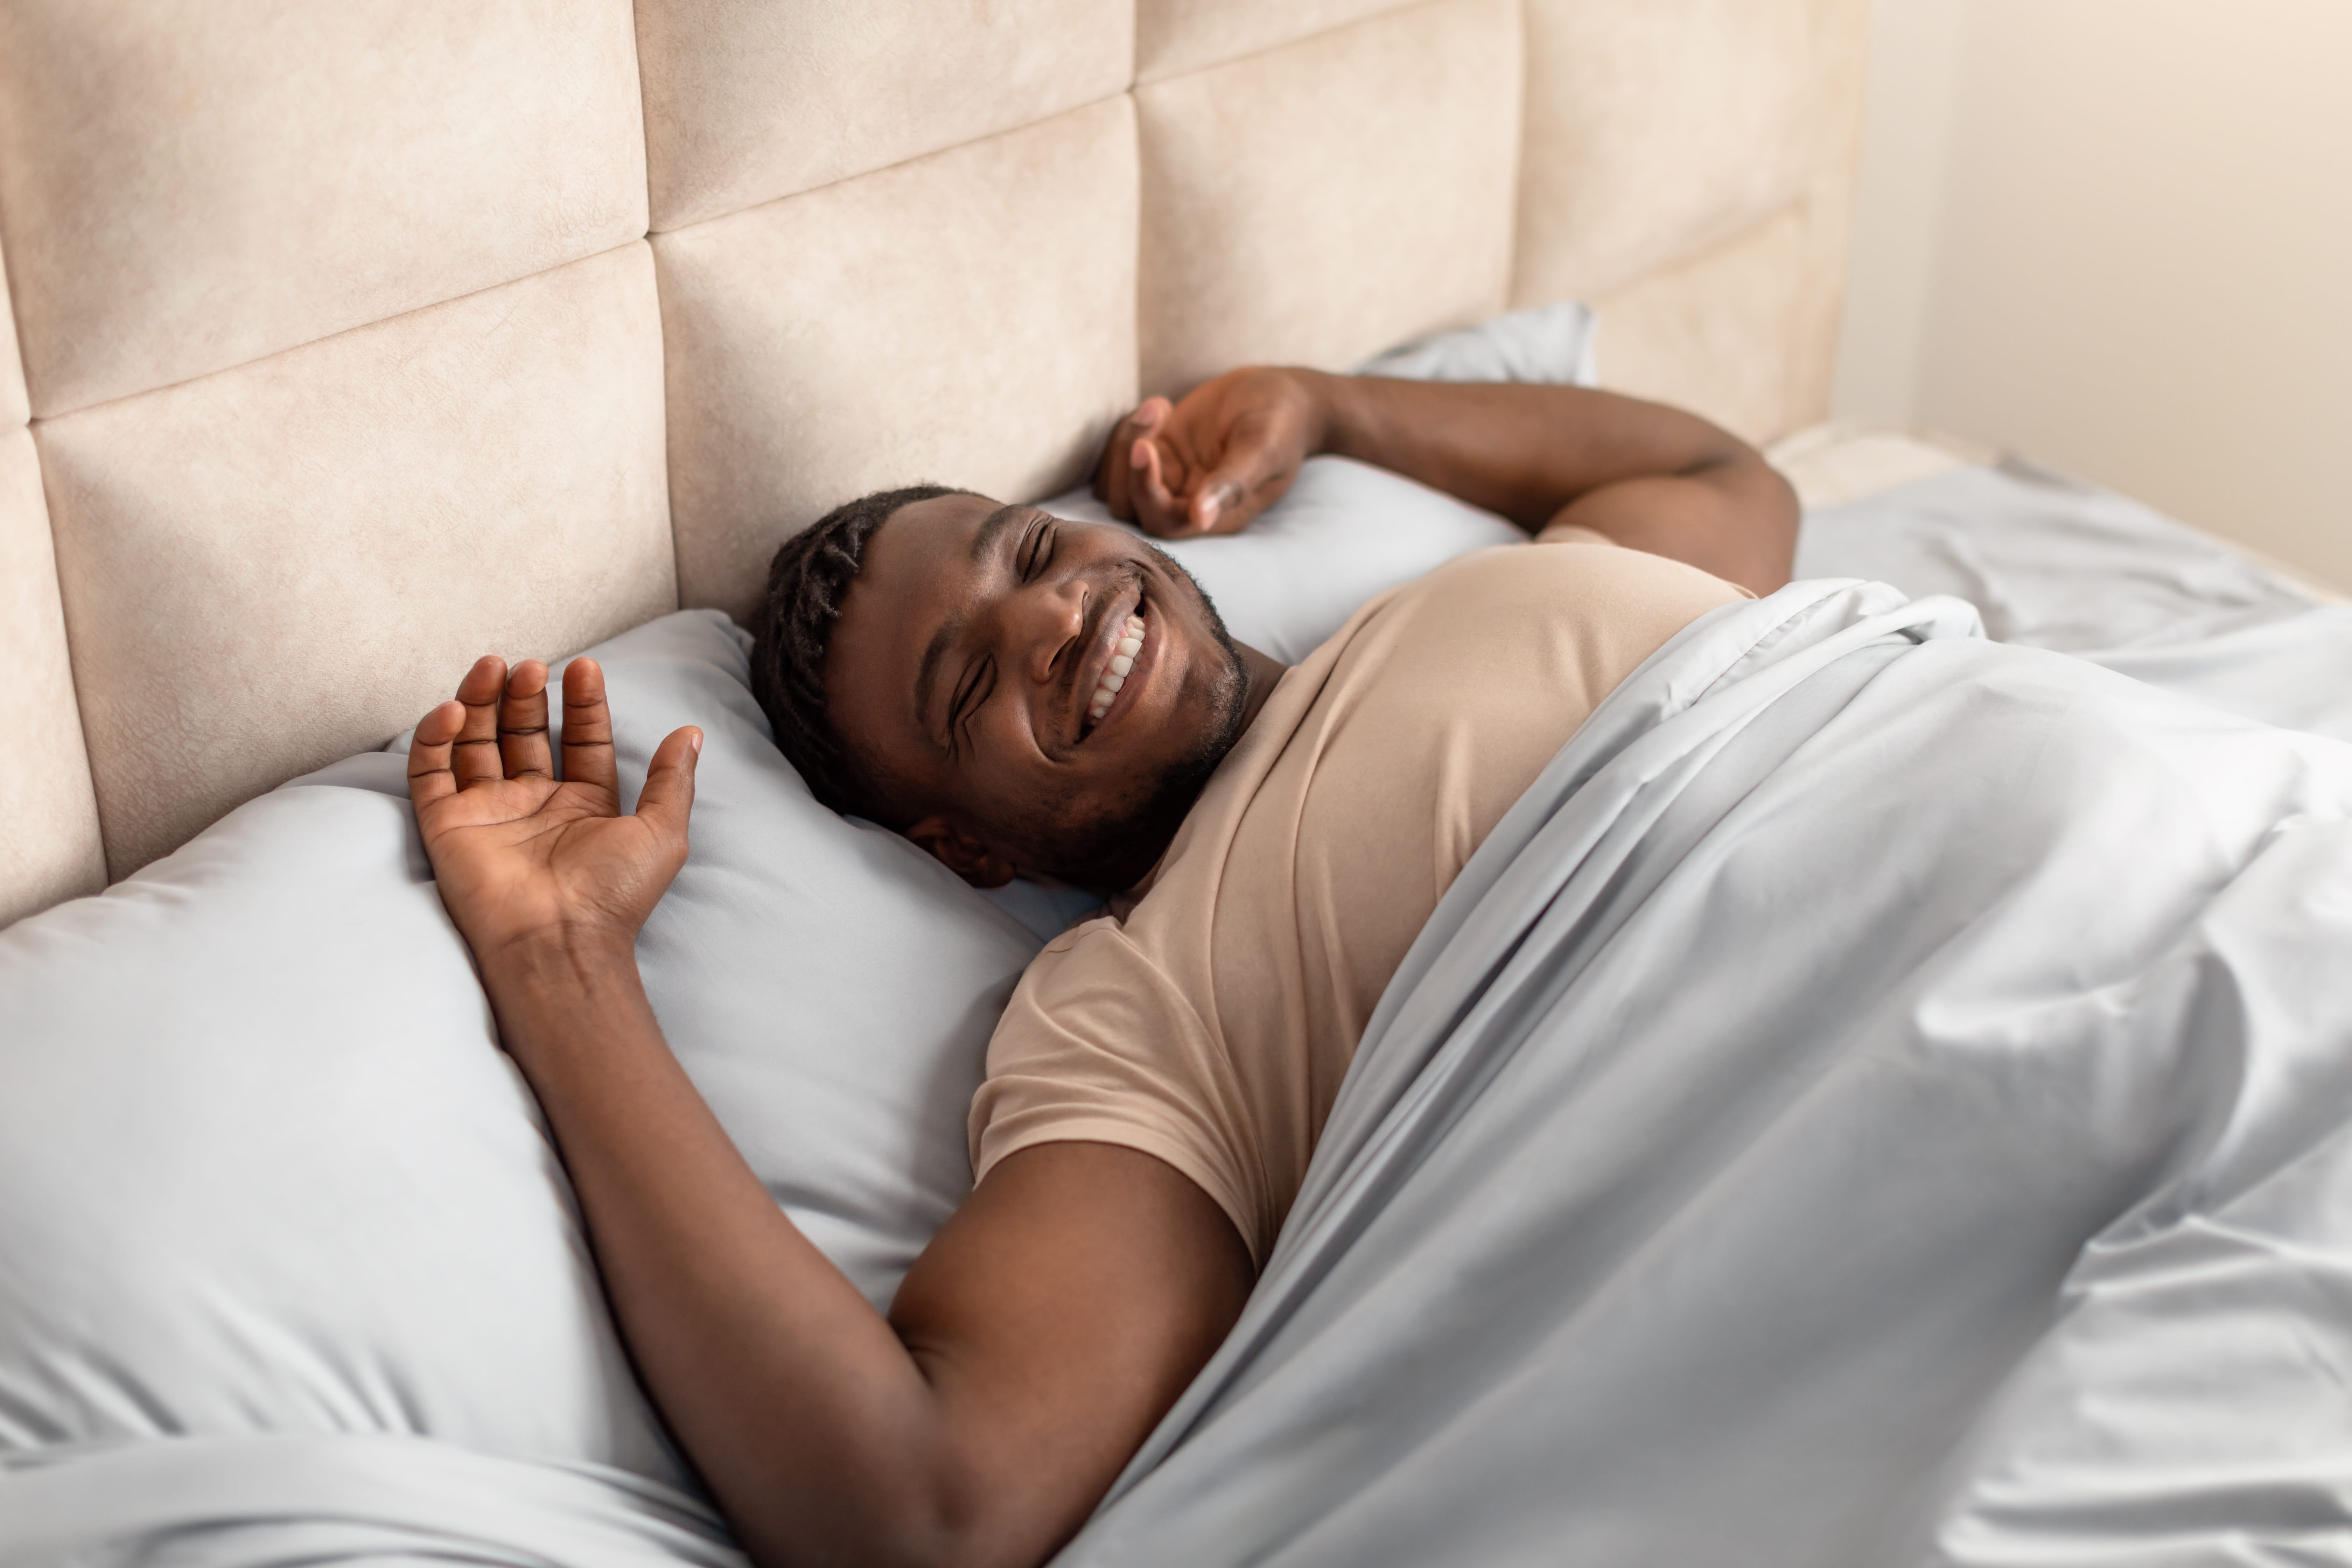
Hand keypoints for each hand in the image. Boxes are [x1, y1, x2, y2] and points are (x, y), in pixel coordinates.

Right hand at [407, 655, 699, 969]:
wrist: (561, 941)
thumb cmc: (614, 895)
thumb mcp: (662, 833)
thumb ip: (673, 782)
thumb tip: (692, 734)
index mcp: (583, 805)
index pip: (580, 740)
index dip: (583, 704)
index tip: (586, 667)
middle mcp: (533, 805)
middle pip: (523, 734)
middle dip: (526, 696)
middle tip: (531, 666)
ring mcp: (488, 813)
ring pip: (476, 742)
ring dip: (482, 701)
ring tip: (496, 667)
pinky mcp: (447, 825)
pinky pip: (430, 772)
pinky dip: (436, 736)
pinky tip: (456, 711)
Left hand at [1093, 366, 1325, 536]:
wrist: (1284, 396)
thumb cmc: (1281, 424)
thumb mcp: (1262, 449)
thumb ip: (1232, 483)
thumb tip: (1202, 519)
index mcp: (1214, 516)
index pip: (1161, 520)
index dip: (1145, 489)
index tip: (1147, 445)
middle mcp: (1186, 503)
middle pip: (1128, 505)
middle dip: (1128, 462)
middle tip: (1154, 413)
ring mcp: (1170, 477)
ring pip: (1117, 482)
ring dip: (1124, 442)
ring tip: (1160, 406)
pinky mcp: (1161, 450)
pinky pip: (1121, 454)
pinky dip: (1129, 429)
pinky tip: (1161, 406)